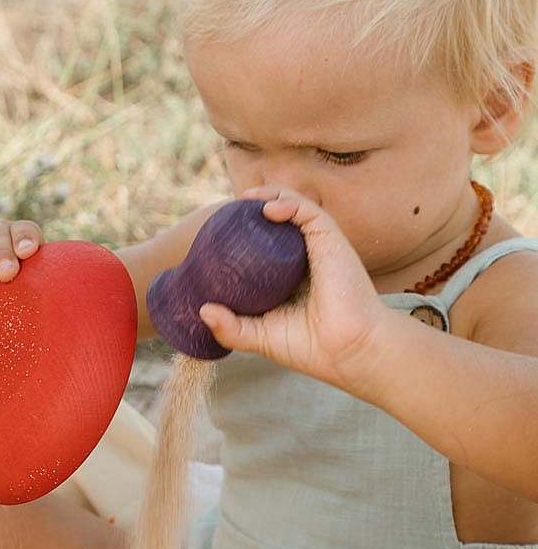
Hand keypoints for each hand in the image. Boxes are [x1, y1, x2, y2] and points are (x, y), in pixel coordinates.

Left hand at [199, 188, 389, 390]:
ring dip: (269, 196)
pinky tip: (266, 210)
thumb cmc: (309, 348)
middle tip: (229, 212)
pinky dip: (287, 203)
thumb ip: (230, 328)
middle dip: (254, 209)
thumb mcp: (258, 337)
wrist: (346, 352)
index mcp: (292, 278)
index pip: (268, 245)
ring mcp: (320, 248)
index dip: (247, 234)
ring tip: (244, 200)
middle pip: (280, 222)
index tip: (222, 234)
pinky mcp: (332, 241)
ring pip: (294, 208)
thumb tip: (202, 309)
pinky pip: (308, 211)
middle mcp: (307, 258)